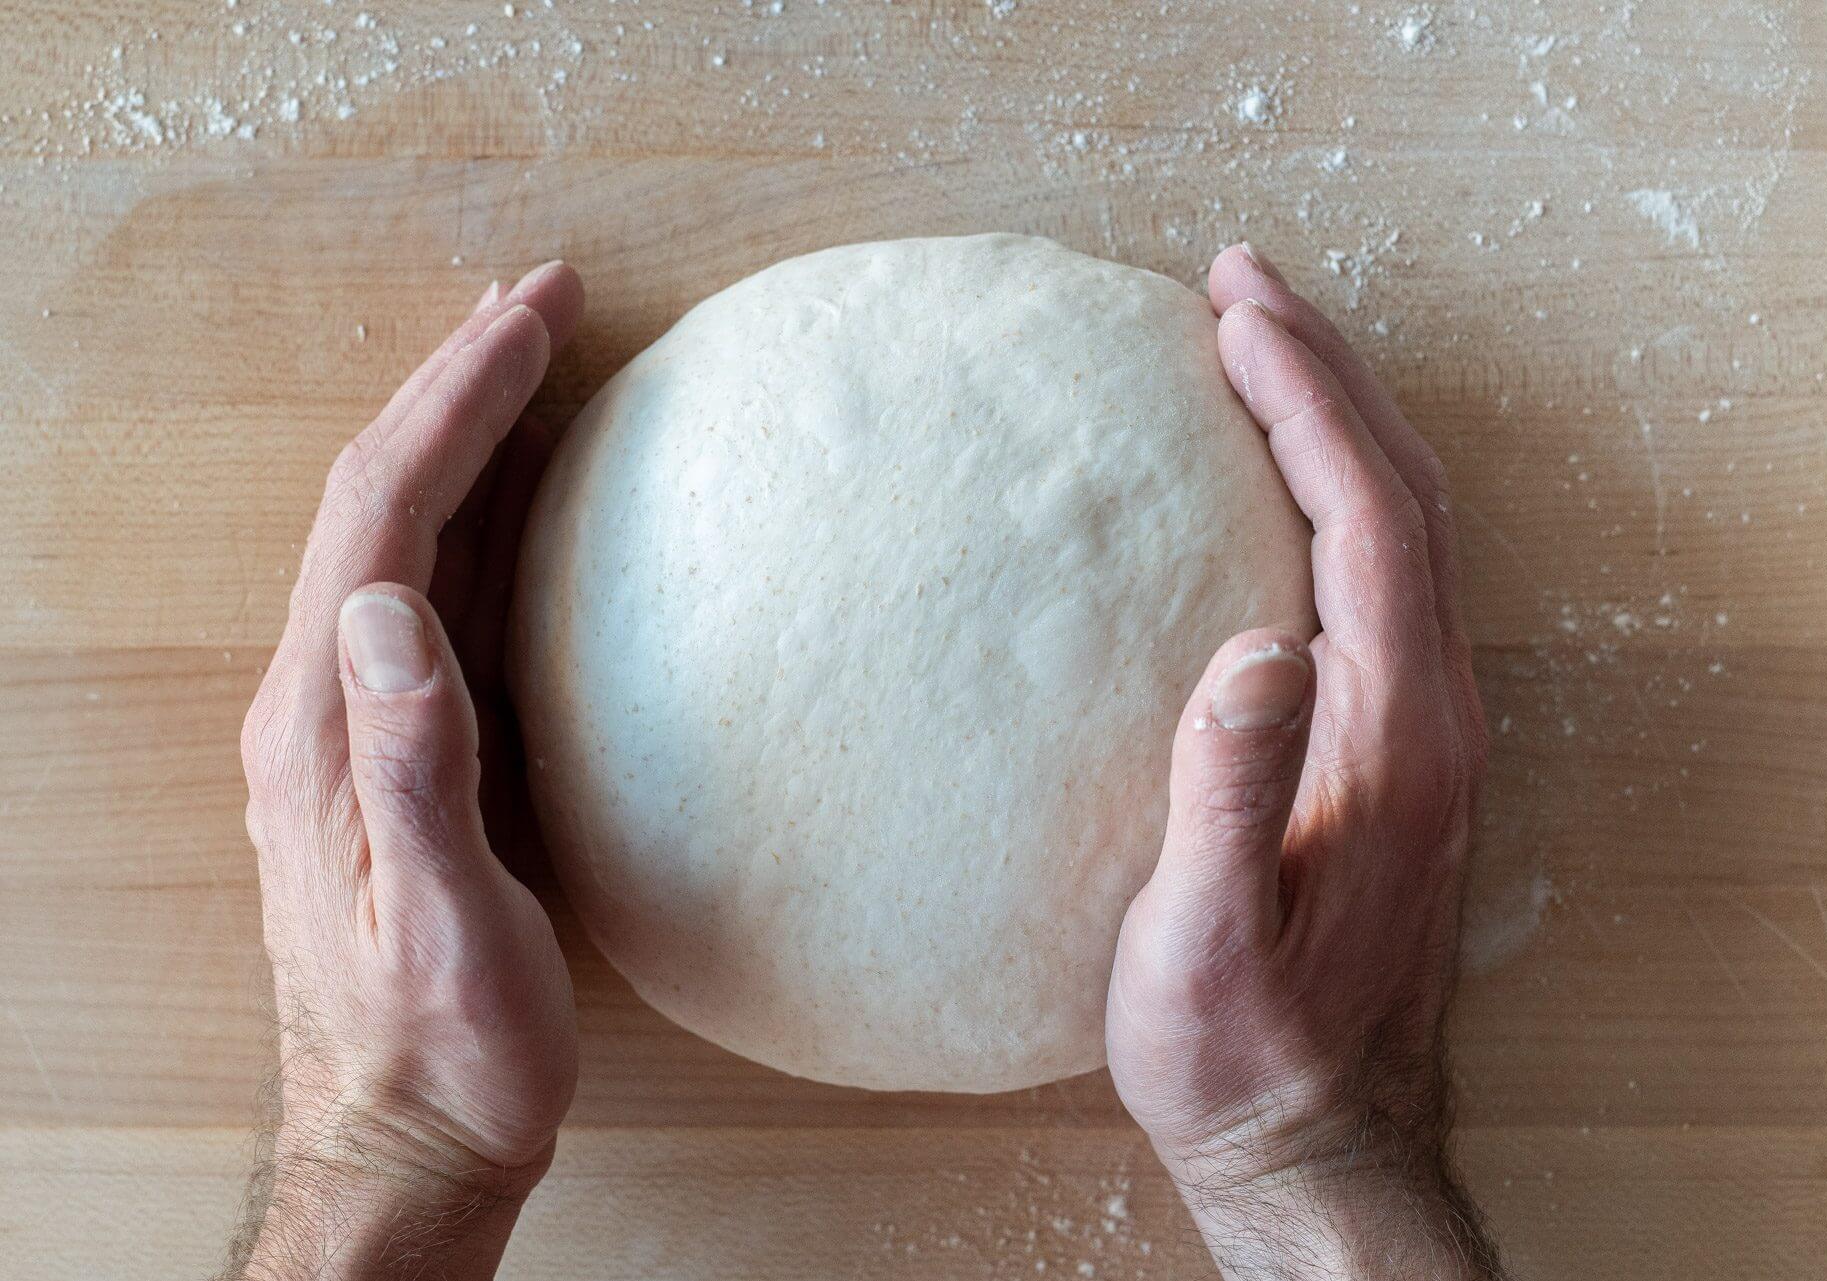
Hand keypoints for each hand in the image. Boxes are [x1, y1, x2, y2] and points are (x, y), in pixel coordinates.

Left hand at [229, 262, 586, 1278]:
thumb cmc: (443, 1048)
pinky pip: (425, 599)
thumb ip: (412, 763)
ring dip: (460, 438)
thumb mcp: (444, 920)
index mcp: (324, 727)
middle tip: (541, 299)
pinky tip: (517, 501)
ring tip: (527, 361)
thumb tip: (393, 605)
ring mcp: (349, 728)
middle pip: (378, 502)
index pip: (383, 517)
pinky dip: (472, 520)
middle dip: (458, 385)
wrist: (409, 1144)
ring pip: (398, 539)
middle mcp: (320, 707)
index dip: (457, 403)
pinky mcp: (389, 756)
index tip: (531, 317)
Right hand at [1106, 245, 1497, 1278]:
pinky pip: (1378, 576)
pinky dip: (1332, 490)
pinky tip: (1272, 478)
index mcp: (1395, 737)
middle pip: (1402, 496)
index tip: (1235, 311)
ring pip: (1403, 529)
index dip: (1307, 403)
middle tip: (1240, 283)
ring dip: (1337, 420)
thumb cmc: (1245, 1052)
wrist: (1315, 1136)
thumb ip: (1233, 799)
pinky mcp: (1394, 748)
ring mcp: (1422, 729)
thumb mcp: (1208, 943)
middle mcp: (1430, 715)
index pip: (1367, 522)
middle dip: (1327, 373)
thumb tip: (1250, 652)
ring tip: (1258, 342)